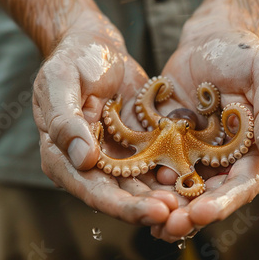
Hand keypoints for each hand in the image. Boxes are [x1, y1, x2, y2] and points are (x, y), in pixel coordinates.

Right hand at [32, 12, 177, 224]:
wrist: (97, 46)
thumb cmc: (72, 60)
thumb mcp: (60, 82)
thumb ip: (65, 120)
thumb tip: (83, 159)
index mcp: (63, 158)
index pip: (92, 190)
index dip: (122, 206)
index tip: (154, 211)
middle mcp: (90, 166)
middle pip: (121, 196)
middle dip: (151, 207)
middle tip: (182, 213)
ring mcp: (117, 158)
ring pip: (143, 186)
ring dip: (166, 196)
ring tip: (195, 203)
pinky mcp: (140, 147)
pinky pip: (157, 164)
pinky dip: (175, 173)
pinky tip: (198, 180)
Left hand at [151, 21, 258, 241]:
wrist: (211, 38)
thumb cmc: (245, 54)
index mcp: (253, 151)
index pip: (242, 184)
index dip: (224, 201)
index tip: (203, 213)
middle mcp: (223, 160)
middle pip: (209, 194)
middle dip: (190, 213)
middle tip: (170, 227)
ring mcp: (194, 154)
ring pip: (181, 188)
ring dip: (166, 206)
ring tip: (149, 220)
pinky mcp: (169, 143)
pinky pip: (157, 165)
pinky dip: (147, 181)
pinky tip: (132, 192)